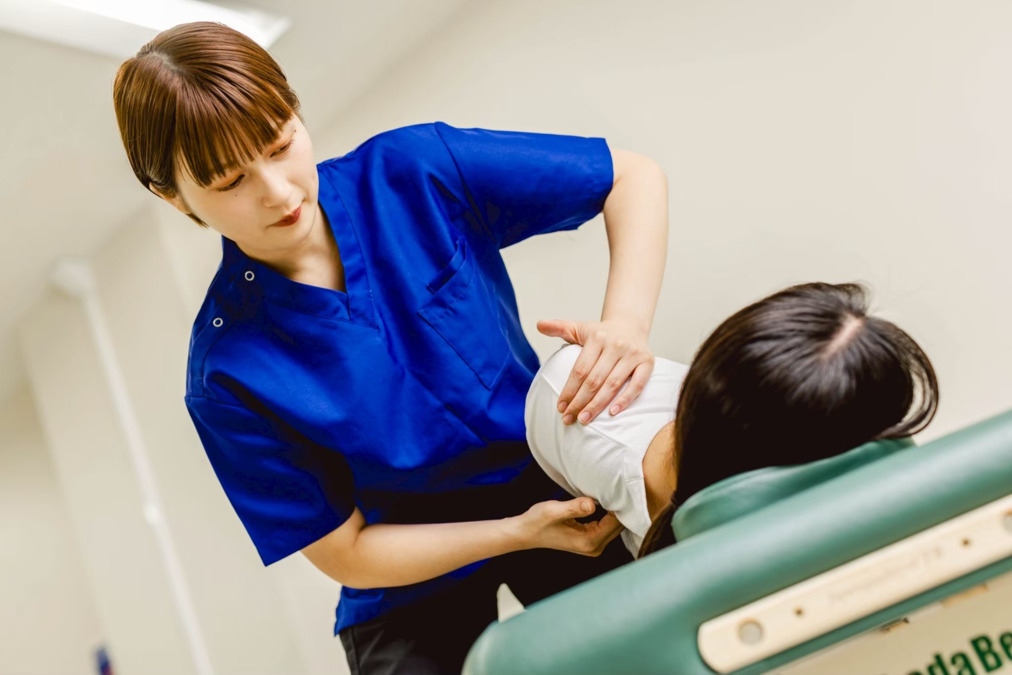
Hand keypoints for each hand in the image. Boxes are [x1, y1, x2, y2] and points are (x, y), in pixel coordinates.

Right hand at [513, 497, 623, 555]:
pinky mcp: (589, 540)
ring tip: (613, 492)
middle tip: (619, 486)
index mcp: (588, 541)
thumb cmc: (537, 521)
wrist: (525, 533)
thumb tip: (592, 503)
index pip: (615, 523)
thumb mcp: (554, 511)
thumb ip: (575, 507)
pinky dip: (608, 514)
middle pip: (618, 526)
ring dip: (614, 511)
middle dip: (620, 508)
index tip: (620, 488)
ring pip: (614, 526)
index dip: (619, 505)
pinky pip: (606, 526)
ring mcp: (592, 546)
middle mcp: (594, 547)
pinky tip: (606, 501)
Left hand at [536, 318, 653, 424]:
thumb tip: (538, 324)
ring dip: (597, 405)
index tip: (560, 407)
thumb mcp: (578, 328)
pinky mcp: (647, 362)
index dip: (569, 390)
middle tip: (569, 419)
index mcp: (597, 337)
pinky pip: (637, 384)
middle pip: (594, 380)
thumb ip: (558, 327)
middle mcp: (615, 345)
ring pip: (612, 384)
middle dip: (580, 402)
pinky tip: (612, 413)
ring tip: (584, 419)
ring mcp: (632, 354)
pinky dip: (625, 399)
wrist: (630, 326)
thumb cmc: (600, 333)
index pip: (580, 369)